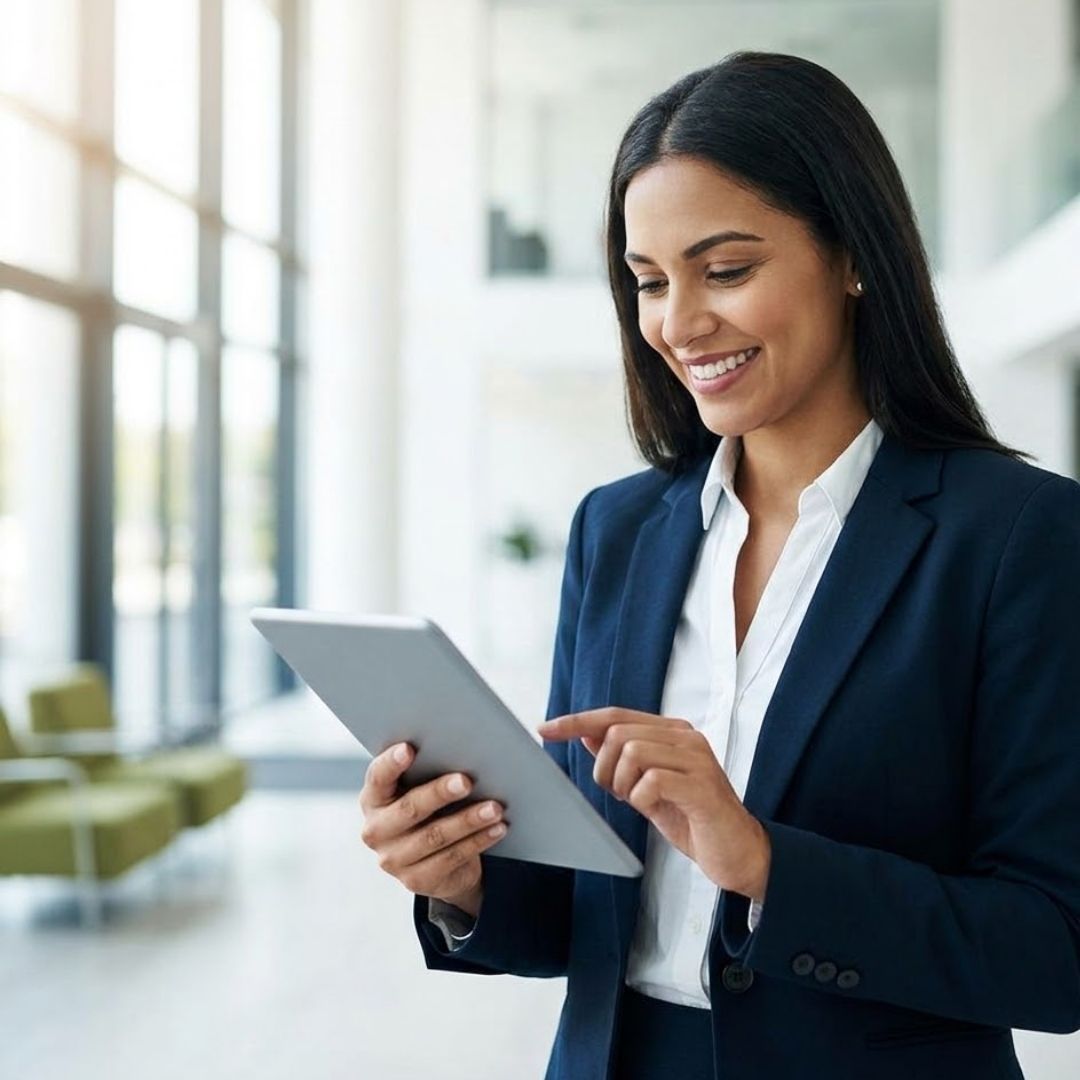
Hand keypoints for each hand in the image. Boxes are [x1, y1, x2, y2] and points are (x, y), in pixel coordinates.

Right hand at [359, 742, 507, 917]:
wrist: (433, 861)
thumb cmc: (428, 810)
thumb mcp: (419, 790)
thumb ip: (427, 772)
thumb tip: (463, 750)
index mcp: (373, 800)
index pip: (377, 778)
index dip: (391, 763)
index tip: (409, 748)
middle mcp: (376, 831)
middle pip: (410, 809)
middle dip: (440, 793)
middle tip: (466, 781)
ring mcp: (394, 859)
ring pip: (436, 836)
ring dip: (469, 820)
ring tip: (494, 807)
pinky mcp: (416, 881)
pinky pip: (452, 857)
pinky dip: (478, 841)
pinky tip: (497, 828)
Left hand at [538, 709, 769, 899]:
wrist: (738, 852)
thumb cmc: (693, 819)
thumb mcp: (648, 786)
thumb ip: (623, 759)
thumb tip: (588, 734)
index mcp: (673, 732)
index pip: (615, 715)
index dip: (577, 721)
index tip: (545, 729)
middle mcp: (686, 737)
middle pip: (618, 733)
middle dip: (603, 767)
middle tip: (618, 794)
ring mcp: (696, 758)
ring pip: (632, 752)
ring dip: (622, 784)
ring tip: (637, 801)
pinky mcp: (701, 785)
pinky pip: (651, 780)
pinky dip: (641, 798)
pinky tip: (654, 808)